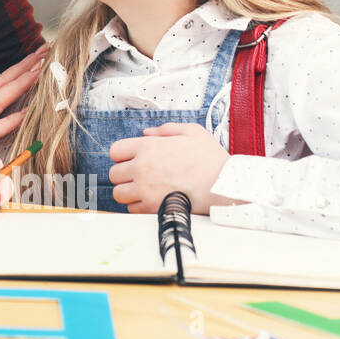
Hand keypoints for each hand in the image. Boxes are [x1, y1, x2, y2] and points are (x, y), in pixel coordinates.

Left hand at [107, 123, 229, 213]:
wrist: (225, 186)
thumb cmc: (211, 159)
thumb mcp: (192, 132)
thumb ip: (166, 129)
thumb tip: (147, 132)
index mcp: (148, 146)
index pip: (115, 151)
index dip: (123, 156)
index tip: (133, 160)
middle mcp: (142, 167)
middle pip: (114, 174)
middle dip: (125, 175)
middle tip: (141, 177)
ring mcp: (145, 189)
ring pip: (119, 193)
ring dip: (129, 192)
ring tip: (144, 191)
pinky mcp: (152, 207)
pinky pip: (131, 209)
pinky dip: (139, 207)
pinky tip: (152, 201)